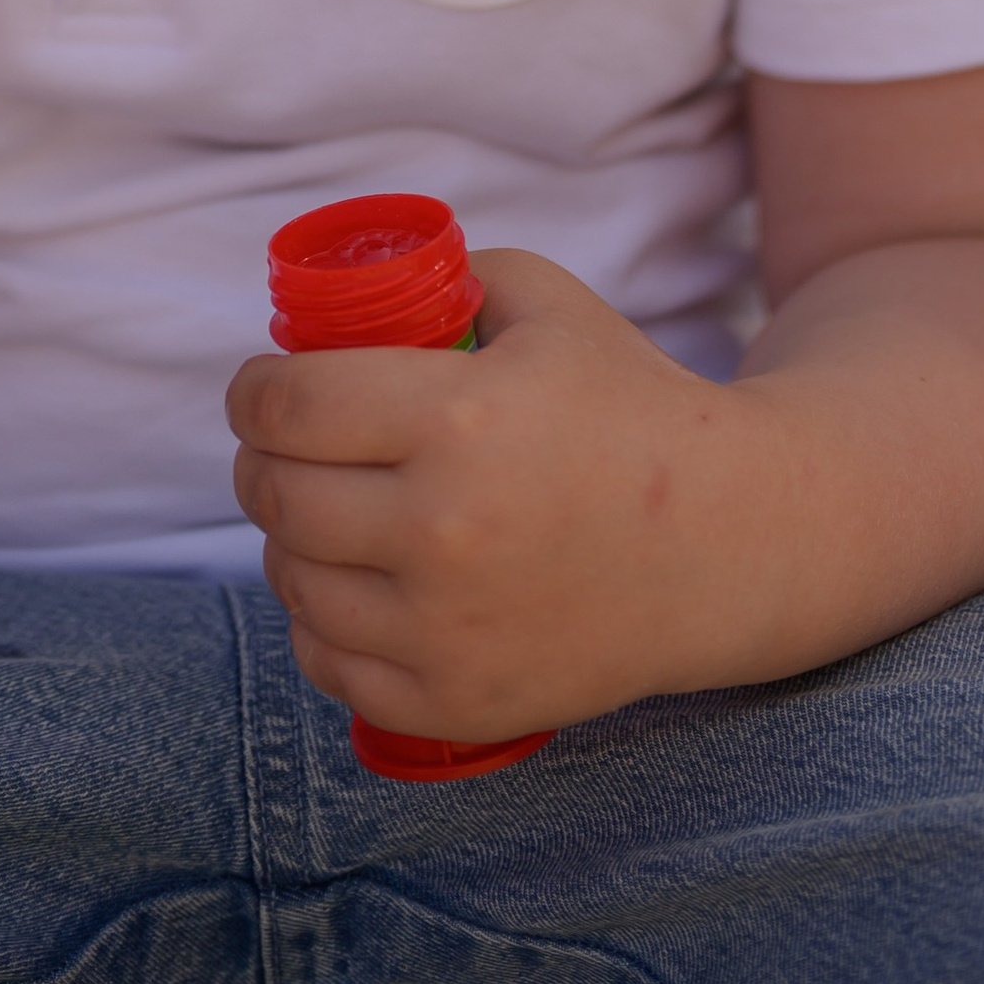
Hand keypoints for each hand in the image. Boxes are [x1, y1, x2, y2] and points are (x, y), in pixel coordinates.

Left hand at [228, 247, 761, 738]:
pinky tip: (350, 587)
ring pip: (295, 581)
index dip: (253, 391)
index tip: (259, 388)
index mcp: (457, 420)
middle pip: (278, 494)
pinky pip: (331, 664)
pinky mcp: (459, 702)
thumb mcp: (544, 303)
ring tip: (324, 511)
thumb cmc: (631, 406)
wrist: (730, 542)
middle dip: (262, 460)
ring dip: (290, 540)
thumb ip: (444, 281)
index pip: (288, 406)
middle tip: (282, 446)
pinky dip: (322, 624)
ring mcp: (446, 631)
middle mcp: (441, 532)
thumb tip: (341, 304)